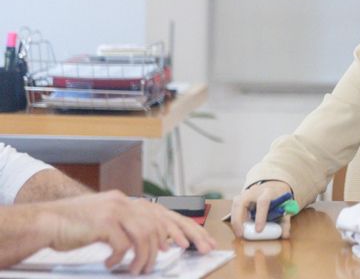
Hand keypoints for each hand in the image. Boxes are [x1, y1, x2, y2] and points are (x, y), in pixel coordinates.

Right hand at [41, 191, 214, 274]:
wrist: (46, 221)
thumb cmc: (76, 226)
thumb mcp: (109, 221)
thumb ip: (132, 227)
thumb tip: (159, 243)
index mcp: (128, 201)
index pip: (165, 213)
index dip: (186, 227)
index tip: (201, 241)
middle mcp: (125, 202)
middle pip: (164, 221)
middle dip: (184, 237)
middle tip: (195, 252)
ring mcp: (115, 210)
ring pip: (147, 235)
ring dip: (147, 256)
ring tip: (139, 269)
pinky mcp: (104, 222)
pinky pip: (124, 244)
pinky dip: (122, 258)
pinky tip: (114, 264)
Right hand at [230, 180, 293, 238]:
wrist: (275, 186)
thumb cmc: (280, 198)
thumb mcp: (286, 208)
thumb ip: (285, 221)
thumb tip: (284, 235)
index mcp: (268, 192)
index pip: (263, 202)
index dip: (260, 216)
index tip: (258, 230)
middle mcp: (255, 191)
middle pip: (242, 201)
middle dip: (239, 219)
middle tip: (241, 234)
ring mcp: (246, 193)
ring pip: (235, 203)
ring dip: (234, 219)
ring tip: (238, 232)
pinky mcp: (241, 197)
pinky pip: (234, 207)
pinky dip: (234, 218)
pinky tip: (238, 227)